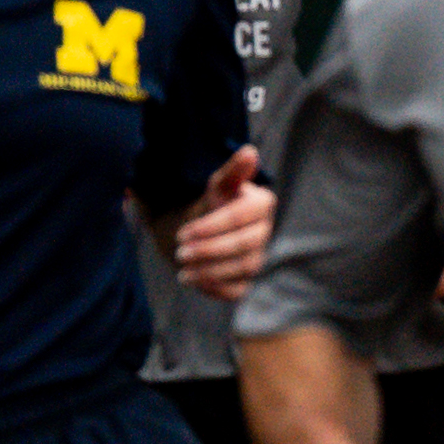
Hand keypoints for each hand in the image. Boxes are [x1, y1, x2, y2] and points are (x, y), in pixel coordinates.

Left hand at [162, 145, 271, 301]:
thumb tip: (249, 152)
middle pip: (242, 246)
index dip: (211, 228)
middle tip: (179, 253)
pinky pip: (236, 291)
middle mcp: (264, 233)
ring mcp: (257, 258)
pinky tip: (193, 281)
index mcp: (261, 205)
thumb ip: (232, 171)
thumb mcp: (217, 185)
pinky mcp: (246, 281)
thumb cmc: (210, 203)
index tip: (182, 234)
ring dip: (209, 272)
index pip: (239, 218)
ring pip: (241, 269)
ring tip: (182, 271)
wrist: (198, 230)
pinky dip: (214, 288)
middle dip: (209, 251)